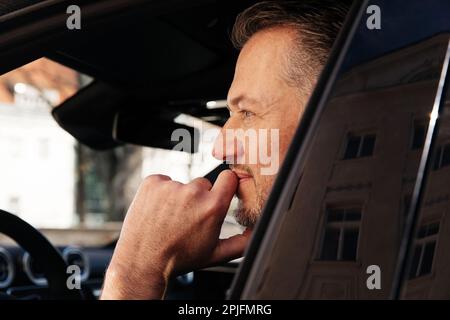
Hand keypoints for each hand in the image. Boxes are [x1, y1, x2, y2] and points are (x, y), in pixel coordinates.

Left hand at [101, 170, 251, 299]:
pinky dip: (161, 192)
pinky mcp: (152, 182)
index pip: (229, 177)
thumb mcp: (216, 254)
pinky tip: (158, 211)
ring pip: (182, 184)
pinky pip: (163, 181)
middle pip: (203, 183)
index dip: (226, 184)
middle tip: (187, 218)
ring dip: (178, 196)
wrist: (143, 260)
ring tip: (169, 218)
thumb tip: (256, 232)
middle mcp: (193, 193)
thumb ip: (242, 242)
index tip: (219, 192)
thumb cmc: (179, 258)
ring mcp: (171, 186)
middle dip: (198, 198)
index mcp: (212, 207)